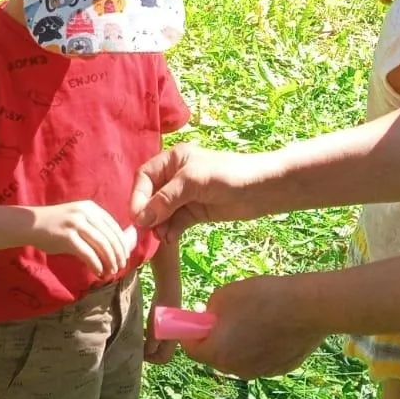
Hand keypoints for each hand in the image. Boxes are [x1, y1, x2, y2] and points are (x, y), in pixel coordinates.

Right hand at [28, 200, 131, 280]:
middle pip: (110, 236)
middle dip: (118, 254)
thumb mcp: (77, 218)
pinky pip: (88, 254)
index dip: (122, 243)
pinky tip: (99, 272)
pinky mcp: (67, 237)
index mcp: (90, 207)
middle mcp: (85, 213)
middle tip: (121, 267)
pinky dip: (97, 265)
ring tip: (112, 271)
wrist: (30, 224)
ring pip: (102, 245)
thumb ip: (94, 226)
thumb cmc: (55, 224)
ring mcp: (76, 224)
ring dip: (110, 261)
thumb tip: (116, 246)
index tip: (125, 256)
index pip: (114, 226)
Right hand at [130, 143, 275, 238]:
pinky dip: (170, 231)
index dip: (138, 196)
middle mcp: (175, 177)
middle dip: (147, 214)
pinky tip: (169, 238)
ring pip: (161, 213)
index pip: (145, 177)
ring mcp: (185, 196)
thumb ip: (166, 198)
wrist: (262, 190)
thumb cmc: (228, 175)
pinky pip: (174, 222)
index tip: (137, 216)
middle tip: (146, 231)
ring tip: (161, 236)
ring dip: (158, 225)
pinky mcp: (194, 212)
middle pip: (150, 196)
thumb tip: (141, 218)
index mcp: (172, 160)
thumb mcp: (193, 181)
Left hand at [144, 297, 178, 364]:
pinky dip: (150, 335)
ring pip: (159, 343)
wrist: (167, 292)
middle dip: (148, 351)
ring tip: (139, 336)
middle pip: (161, 352)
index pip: (163, 359)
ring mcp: (170, 330)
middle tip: (137, 346)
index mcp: (172, 343)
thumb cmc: (161, 313)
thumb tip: (146, 353)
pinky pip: (158, 334)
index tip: (139, 354)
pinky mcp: (167, 322)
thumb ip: (150, 345)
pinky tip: (143, 328)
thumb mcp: (154, 331)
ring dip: (148, 342)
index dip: (151, 359)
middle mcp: (173, 338)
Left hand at [180, 274, 327, 378]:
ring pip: (240, 358)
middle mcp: (236, 370)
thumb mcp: (224, 295)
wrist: (309, 308)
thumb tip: (210, 319)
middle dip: (218, 338)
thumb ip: (209, 311)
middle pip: (217, 356)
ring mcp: (260, 372)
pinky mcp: (280, 370)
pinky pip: (261, 358)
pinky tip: (275, 327)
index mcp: (217, 353)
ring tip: (257, 318)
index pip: (191, 349)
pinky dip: (262, 346)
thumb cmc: (262, 298)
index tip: (201, 319)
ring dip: (241, 343)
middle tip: (231, 315)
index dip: (193, 332)